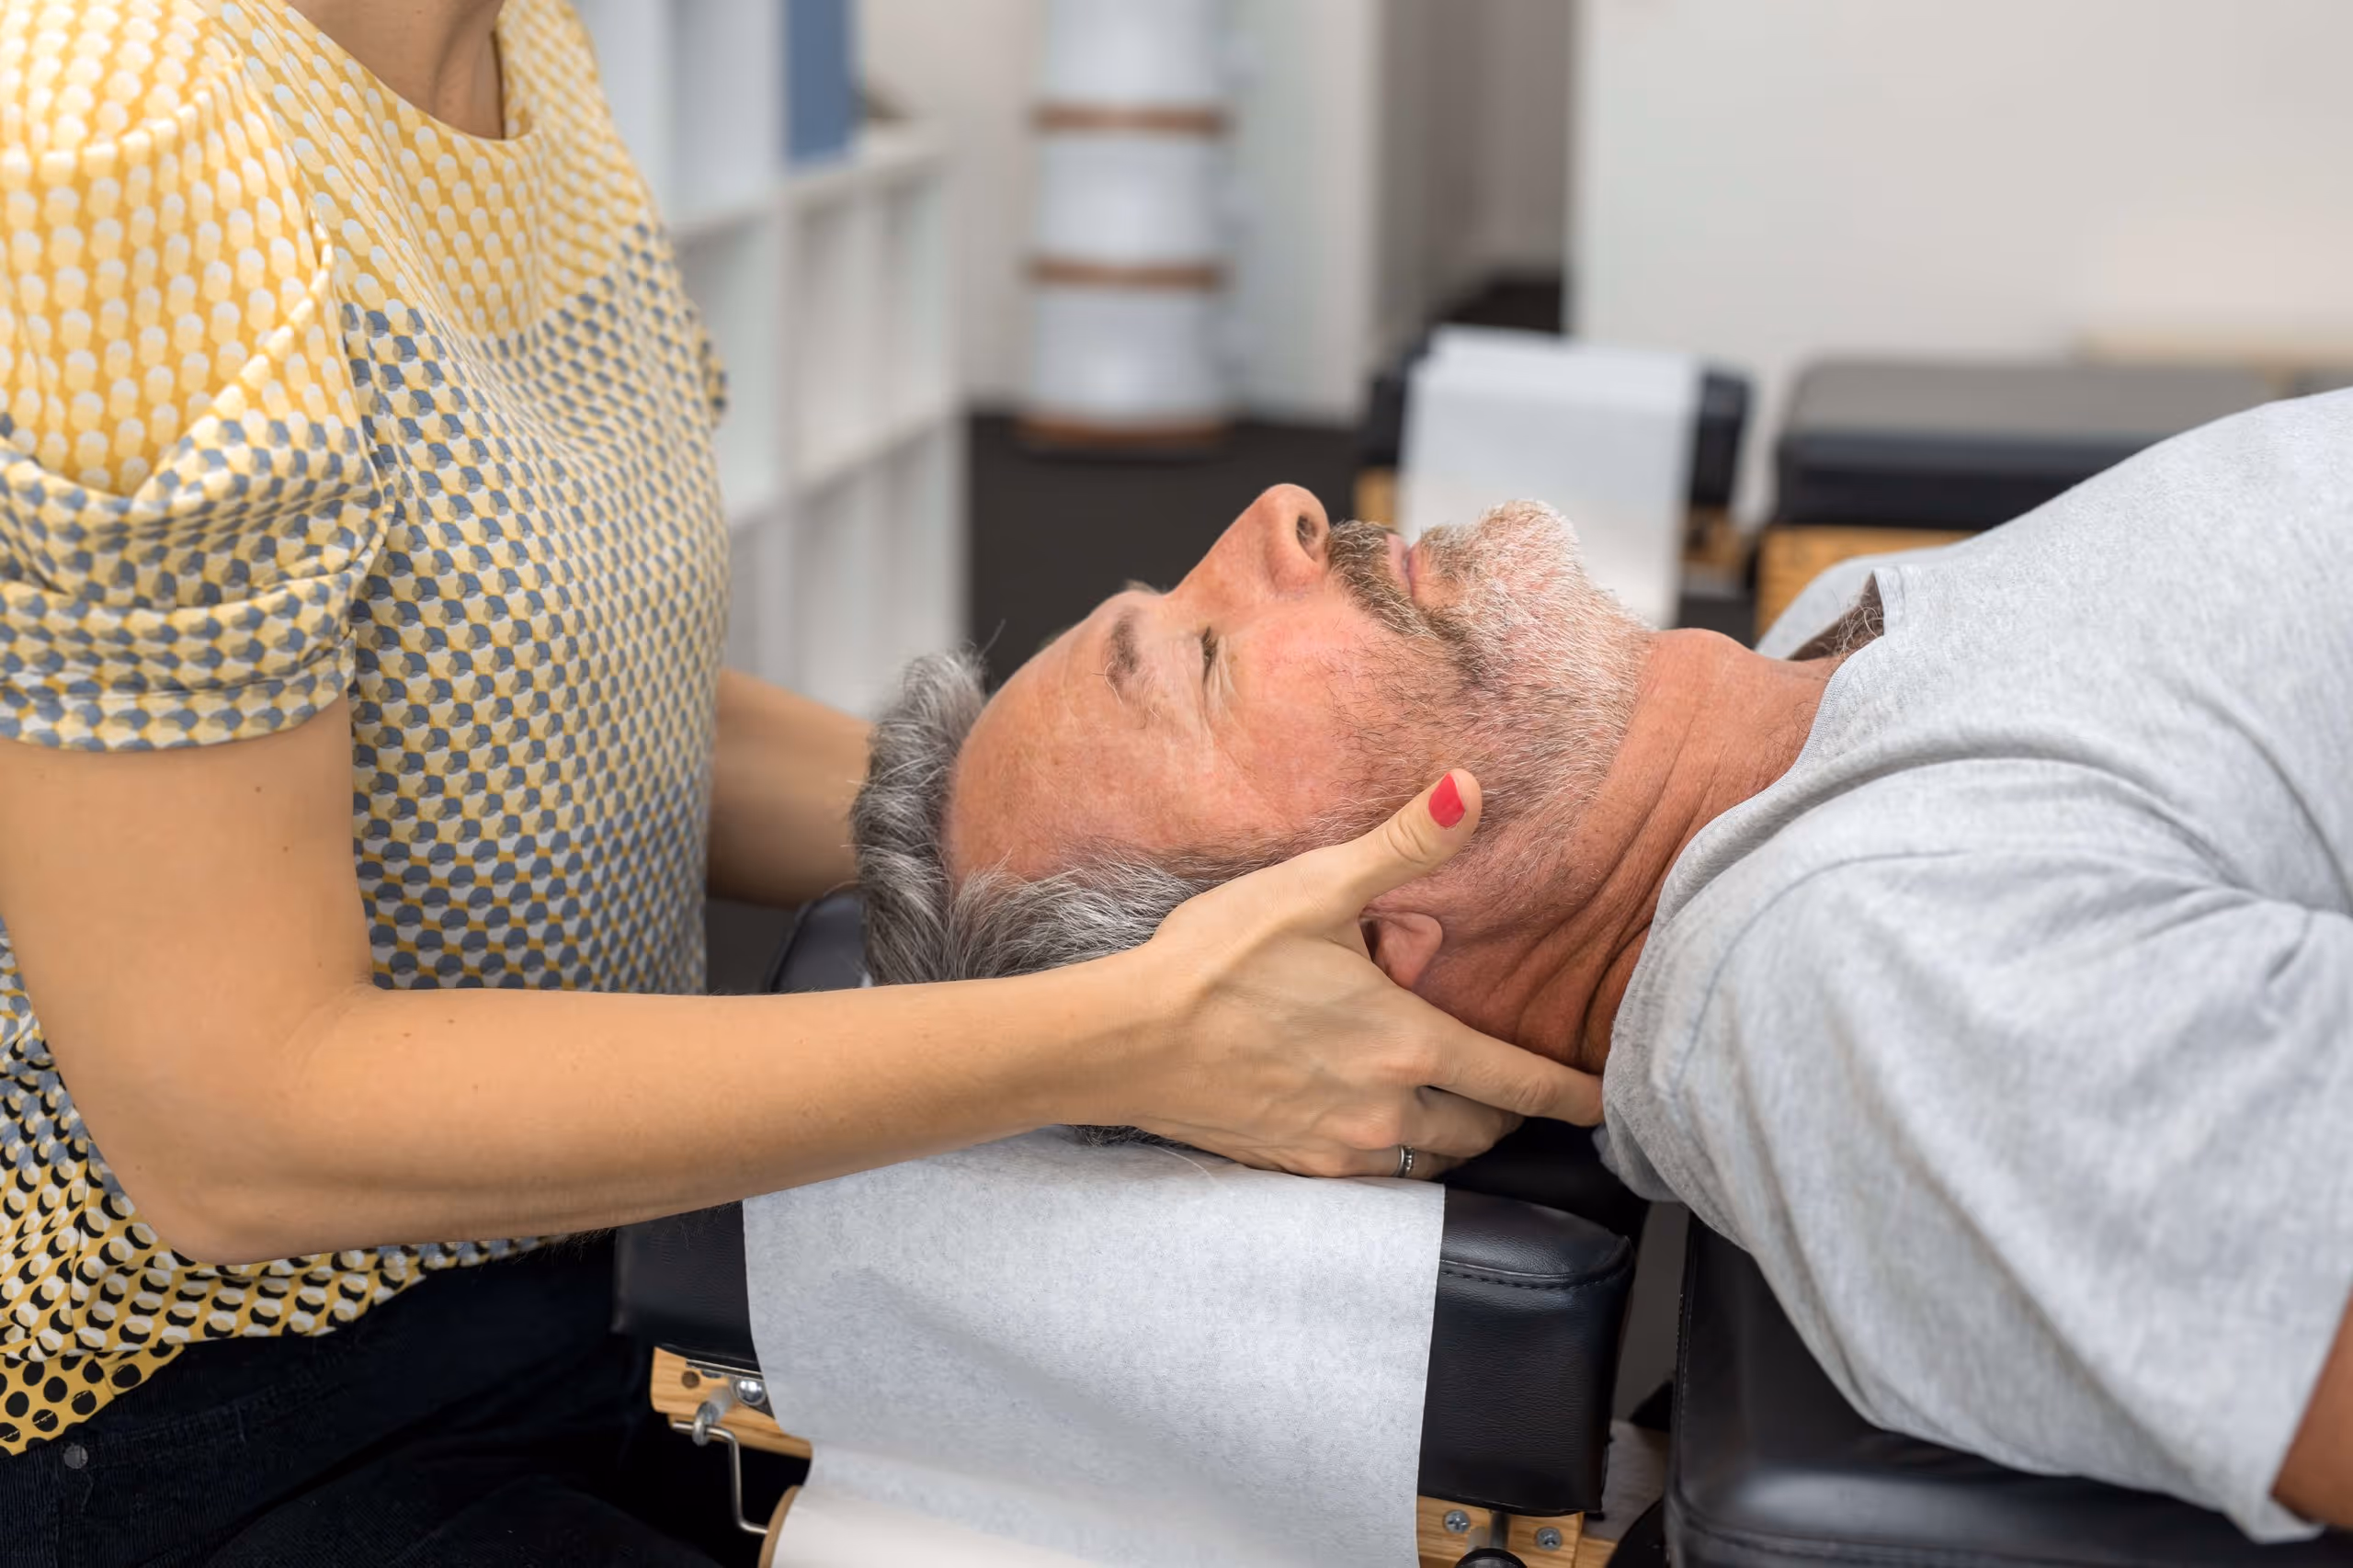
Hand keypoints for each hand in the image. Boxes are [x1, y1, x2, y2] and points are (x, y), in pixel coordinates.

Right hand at [1102, 770, 1603, 1177]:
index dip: (1573, 1096)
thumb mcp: (1316, 887)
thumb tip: (1471, 787)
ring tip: (1455, 1105)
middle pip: (1482, 1131)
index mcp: (1409, 1043)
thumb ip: (1404, 844)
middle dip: (1509, 1113)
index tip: (1609, 1105)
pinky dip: (1394, 1150)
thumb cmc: (1218, 958)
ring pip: (1430, 1158)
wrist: (1126, 1039)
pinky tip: (1374, 1118)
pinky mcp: (1295, 1166)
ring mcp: (1340, 1146)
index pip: (1521, 1083)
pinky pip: (1373, 1173)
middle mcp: (1387, 1107)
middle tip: (1518, 1090)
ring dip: (1453, 1135)